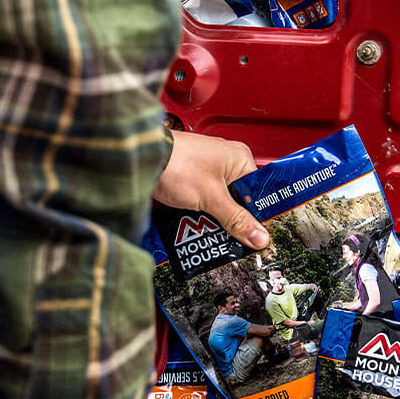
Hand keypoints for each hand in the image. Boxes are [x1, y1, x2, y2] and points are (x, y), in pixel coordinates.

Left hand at [154, 130, 269, 248]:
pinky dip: (201, 215)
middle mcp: (226, 162)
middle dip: (234, 221)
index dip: (258, 216)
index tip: (257, 236)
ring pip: (221, 204)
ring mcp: (207, 171)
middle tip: (233, 239)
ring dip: (215, 220)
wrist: (140, 160)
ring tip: (212, 233)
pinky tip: (197, 226)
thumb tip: (260, 237)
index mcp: (239, 159)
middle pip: (239, 200)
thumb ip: (237, 220)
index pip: (258, 192)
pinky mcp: (191, 181)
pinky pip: (204, 202)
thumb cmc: (176, 164)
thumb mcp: (212, 198)